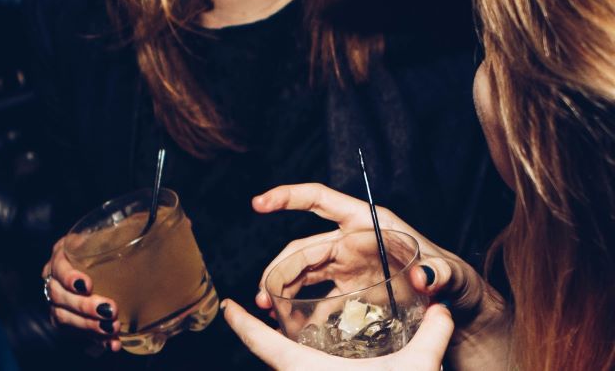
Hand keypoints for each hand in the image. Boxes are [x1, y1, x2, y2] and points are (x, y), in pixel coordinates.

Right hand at [42, 236, 122, 351]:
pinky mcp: (67, 319)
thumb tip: (145, 220)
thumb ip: (126, 227)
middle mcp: (56, 278)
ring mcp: (59, 301)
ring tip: (111, 328)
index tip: (86, 285)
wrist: (107, 265)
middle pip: (60, 296)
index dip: (69, 276)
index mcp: (64, 253)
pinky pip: (75, 333)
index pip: (58, 265)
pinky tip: (111, 343)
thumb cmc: (110, 245)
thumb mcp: (114, 233)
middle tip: (110, 311)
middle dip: (84, 306)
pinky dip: (94, 340)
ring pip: (64, 317)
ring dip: (88, 325)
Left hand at [222, 298, 452, 370]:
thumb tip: (443, 307)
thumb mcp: (418, 369)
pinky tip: (321, 367)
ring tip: (290, 343)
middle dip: (266, 341)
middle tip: (264, 319)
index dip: (241, 323)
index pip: (262, 343)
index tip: (227, 306)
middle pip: (273, 360)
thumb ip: (432, 335)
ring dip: (286, 361)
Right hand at [252, 184, 511, 368]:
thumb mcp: (452, 273)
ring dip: (282, 288)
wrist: (457, 309)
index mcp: (369, 224)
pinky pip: (317, 296)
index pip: (320, 200)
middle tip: (265, 295)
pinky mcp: (349, 291)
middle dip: (279, 268)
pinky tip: (290, 325)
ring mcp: (348, 266)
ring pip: (303, 271)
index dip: (288, 197)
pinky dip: (301, 309)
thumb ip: (439, 273)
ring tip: (268, 309)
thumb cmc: (456, 280)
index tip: (260, 203)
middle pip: (304, 247)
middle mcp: (353, 241)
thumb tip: (424, 277)